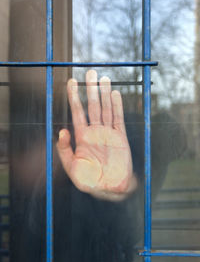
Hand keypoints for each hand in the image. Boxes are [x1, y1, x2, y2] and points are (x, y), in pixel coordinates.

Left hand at [56, 70, 136, 200]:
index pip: (77, 112)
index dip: (74, 97)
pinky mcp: (120, 138)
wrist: (110, 189)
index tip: (71, 83)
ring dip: (104, 94)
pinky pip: (118, 119)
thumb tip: (62, 131)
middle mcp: (95, 132)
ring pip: (106, 109)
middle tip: (89, 72)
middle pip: (92, 106)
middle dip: (90, 90)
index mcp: (82, 137)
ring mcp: (108, 133)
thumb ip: (65, 150)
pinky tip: (115, 94)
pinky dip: (117, 106)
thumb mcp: (72, 168)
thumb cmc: (90, 180)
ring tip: (103, 79)